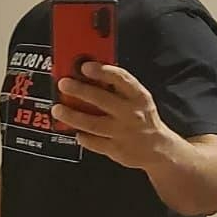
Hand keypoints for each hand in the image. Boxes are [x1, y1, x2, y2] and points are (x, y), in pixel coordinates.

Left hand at [50, 62, 173, 169]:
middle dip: (79, 90)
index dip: (102, 71)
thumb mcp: (138, 98)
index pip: (121, 79)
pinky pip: (94, 142)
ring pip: (92, 123)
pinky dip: (82, 136)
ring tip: (58, 109)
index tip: (86, 67)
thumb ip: (118, 87)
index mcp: (138, 97)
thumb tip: (91, 72)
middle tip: (64, 84)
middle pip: (101, 100)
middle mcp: (131, 114)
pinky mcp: (116, 149)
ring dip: (72, 115)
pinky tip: (75, 131)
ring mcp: (123, 133)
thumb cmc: (143, 118)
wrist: (159, 149)